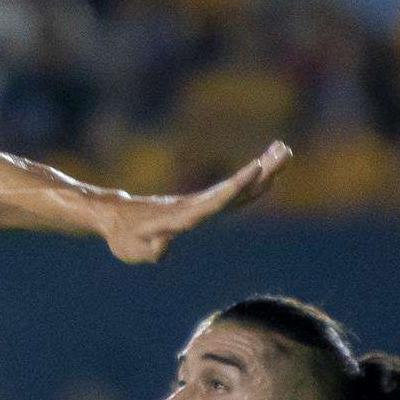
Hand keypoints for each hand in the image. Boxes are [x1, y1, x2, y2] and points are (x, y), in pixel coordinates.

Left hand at [101, 141, 291, 262]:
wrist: (114, 217)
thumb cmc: (123, 236)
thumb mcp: (131, 249)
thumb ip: (150, 250)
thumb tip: (163, 248)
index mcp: (181, 217)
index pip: (213, 203)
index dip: (234, 190)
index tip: (254, 171)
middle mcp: (194, 206)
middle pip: (232, 189)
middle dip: (258, 172)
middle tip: (284, 151)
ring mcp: (199, 203)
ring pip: (235, 187)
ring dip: (260, 170)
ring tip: (284, 150)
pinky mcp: (201, 205)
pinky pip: (231, 192)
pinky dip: (250, 182)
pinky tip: (266, 170)